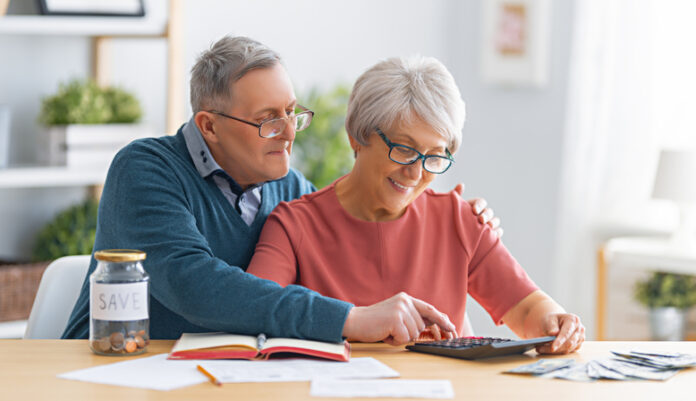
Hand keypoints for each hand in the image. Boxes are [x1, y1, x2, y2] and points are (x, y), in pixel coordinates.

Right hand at [342, 292, 456, 345]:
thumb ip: (412, 316)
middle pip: (421, 326)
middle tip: (391, 330)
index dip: (442, 319)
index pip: (429, 309)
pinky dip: (394, 340)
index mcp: (406, 299)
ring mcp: (401, 309)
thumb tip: (431, 324)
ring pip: (414, 334)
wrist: (355, 321)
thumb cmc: (375, 322)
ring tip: (387, 331)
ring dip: (400, 337)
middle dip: (408, 333)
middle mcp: (405, 301)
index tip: (452, 327)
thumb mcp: (396, 314)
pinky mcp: (395, 319)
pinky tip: (385, 333)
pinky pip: (404, 338)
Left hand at [453, 183, 502, 236]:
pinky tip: (493, 235)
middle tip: (481, 220)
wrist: (450, 236)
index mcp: (474, 206)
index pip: (481, 202)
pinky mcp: (489, 235)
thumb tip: (461, 185)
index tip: (474, 211)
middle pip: (489, 211)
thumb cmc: (450, 220)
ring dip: (493, 223)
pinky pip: (498, 232)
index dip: (479, 205)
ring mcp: (487, 224)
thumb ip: (455, 196)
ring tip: (488, 227)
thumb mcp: (450, 208)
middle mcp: (482, 214)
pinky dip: (497, 233)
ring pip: (495, 221)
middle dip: (486, 215)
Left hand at [535, 313, 584, 353]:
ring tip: (541, 349)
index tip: (552, 348)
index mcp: (573, 320)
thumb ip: (551, 326)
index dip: (560, 341)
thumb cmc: (552, 320)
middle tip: (540, 349)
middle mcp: (579, 329)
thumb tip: (554, 334)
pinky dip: (558, 352)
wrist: (555, 323)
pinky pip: (568, 352)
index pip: (567, 332)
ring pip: (568, 349)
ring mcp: (580, 338)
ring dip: (555, 351)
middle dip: (555, 348)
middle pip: (569, 343)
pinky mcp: (578, 345)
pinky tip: (548, 350)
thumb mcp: (549, 319)